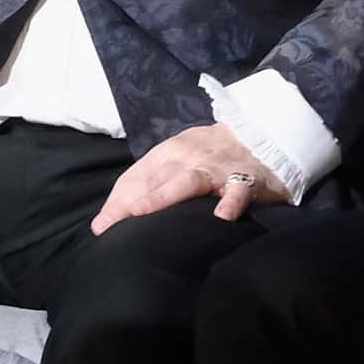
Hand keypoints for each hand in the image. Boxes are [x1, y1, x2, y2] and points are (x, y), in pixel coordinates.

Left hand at [92, 123, 282, 232]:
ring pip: (187, 182)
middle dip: (129, 203)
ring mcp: (216, 169)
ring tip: (142, 213)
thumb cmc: (212, 154)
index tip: (101, 226)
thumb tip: (114, 215)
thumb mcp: (180, 158)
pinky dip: (230, 203)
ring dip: (163, 196)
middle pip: (154, 180)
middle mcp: (188, 158)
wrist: (262, 136)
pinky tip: (222, 217)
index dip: (117, 201)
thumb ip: (152, 181)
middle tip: (110, 227)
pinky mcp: (245, 180)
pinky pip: (237, 192)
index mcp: (170, 153)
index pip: (136, 177)